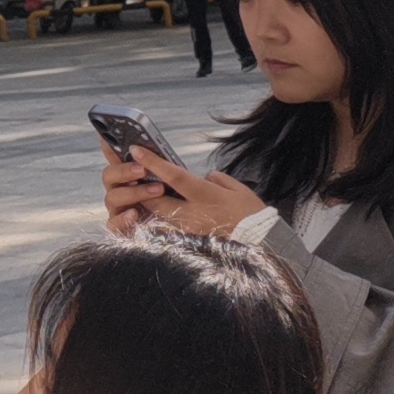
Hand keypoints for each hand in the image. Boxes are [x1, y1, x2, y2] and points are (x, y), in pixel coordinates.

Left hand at [101, 141, 263, 240]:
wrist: (261, 243)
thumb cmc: (250, 213)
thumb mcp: (235, 187)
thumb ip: (213, 179)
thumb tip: (199, 178)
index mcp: (205, 196)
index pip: (174, 176)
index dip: (153, 162)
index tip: (136, 149)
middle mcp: (192, 215)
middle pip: (155, 199)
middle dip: (139, 186)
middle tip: (132, 174)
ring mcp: (187, 232)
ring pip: (156, 217)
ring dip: (146, 205)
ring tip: (139, 193)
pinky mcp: (187, 243)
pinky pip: (165, 230)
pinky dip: (156, 221)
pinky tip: (154, 213)